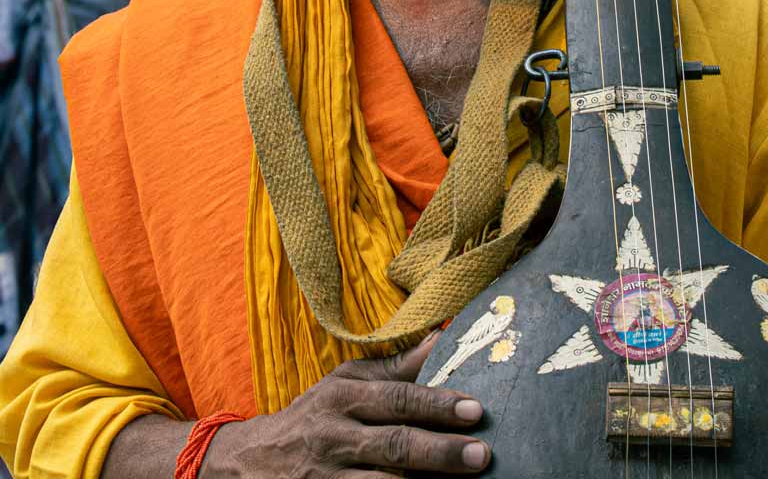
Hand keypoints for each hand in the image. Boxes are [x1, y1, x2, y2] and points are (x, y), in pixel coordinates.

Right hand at [204, 335, 489, 477]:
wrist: (248, 462)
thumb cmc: (312, 416)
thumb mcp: (344, 383)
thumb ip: (393, 369)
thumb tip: (443, 338)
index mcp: (342, 397)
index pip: (396, 399)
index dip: (436, 404)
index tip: (476, 408)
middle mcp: (334, 437)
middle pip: (394, 446)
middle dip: (441, 451)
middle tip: (483, 453)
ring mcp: (327, 478)